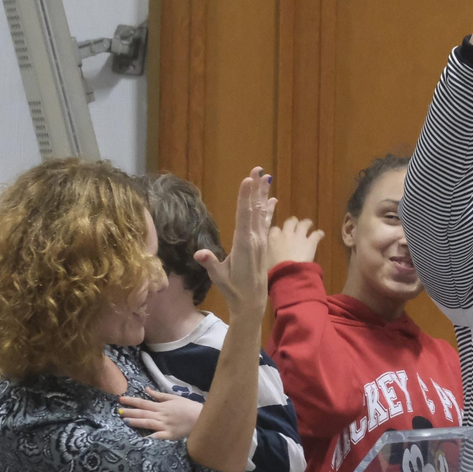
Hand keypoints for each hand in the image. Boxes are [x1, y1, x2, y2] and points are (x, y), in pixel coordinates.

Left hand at [118, 389, 203, 440]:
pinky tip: (141, 439)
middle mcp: (161, 415)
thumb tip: (147, 389)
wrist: (200, 417)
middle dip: (130, 411)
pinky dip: (150, 437)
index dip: (132, 401)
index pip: (143, 402)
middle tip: (118, 411)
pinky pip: (157, 437)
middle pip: (143, 412)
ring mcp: (164, 426)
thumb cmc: (188, 407)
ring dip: (136, 422)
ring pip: (148, 423)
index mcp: (161, 406)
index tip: (121, 399)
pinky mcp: (169, 435)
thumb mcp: (173, 398)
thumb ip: (159, 395)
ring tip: (125, 421)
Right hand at [201, 167, 275, 320]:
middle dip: (256, 189)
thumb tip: (199, 254)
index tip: (248, 180)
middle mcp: (255, 239)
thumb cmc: (233, 289)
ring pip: (262, 213)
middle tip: (259, 169)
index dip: (246, 197)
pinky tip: (273, 200)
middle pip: (255, 209)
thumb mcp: (219, 277)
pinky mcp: (263, 244)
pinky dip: (269, 210)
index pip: (244, 215)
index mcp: (244, 244)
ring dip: (263, 195)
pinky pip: (266, 223)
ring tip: (266, 177)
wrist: (252, 302)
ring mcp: (261, 241)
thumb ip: (210, 264)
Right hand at [267, 216, 324, 267]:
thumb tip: (268, 252)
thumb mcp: (265, 259)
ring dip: (307, 223)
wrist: (289, 274)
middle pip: (290, 222)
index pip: (274, 229)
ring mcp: (299, 236)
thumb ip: (268, 252)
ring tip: (309, 224)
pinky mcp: (311, 242)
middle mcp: (286, 233)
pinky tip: (321, 234)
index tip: (279, 234)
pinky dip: (319, 234)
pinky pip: (316, 234)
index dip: (277, 231)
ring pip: (304, 224)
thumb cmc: (274, 269)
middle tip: (295, 224)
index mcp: (273, 238)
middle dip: (293, 222)